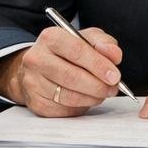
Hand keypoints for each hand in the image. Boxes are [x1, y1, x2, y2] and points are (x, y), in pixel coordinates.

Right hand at [0, 24, 123, 117]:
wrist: (41, 66)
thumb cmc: (68, 51)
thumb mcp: (87, 39)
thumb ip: (104, 43)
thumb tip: (114, 54)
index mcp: (50, 37)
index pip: (76, 51)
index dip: (98, 65)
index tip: (114, 75)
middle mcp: (37, 59)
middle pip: (71, 76)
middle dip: (97, 85)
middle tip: (112, 88)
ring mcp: (33, 82)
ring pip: (68, 96)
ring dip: (92, 98)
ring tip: (102, 93)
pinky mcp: (36, 102)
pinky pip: (64, 110)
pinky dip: (81, 106)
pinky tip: (86, 98)